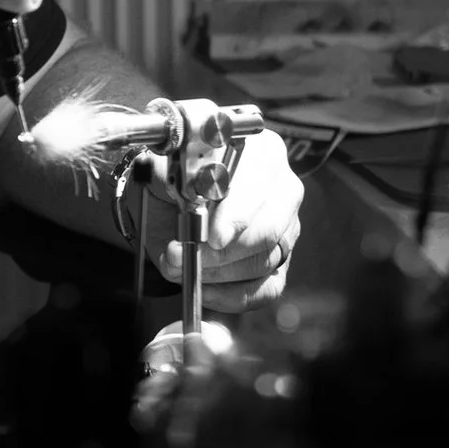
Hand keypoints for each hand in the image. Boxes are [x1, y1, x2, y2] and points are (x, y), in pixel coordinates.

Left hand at [137, 129, 303, 310]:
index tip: (212, 237)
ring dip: (215, 273)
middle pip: (267, 231)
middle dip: (220, 253)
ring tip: (178, 265)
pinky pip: (265, 289)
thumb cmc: (168, 175)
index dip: (237, 215)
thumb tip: (186, 199)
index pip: (260, 186)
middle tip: (181, 256)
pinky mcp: (279, 261)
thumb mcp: (162, 165)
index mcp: (261, 151)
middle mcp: (282, 188)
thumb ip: (171, 175)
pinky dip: (230, 296)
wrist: (164, 196)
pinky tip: (201, 288)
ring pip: (263, 262)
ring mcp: (286, 227)